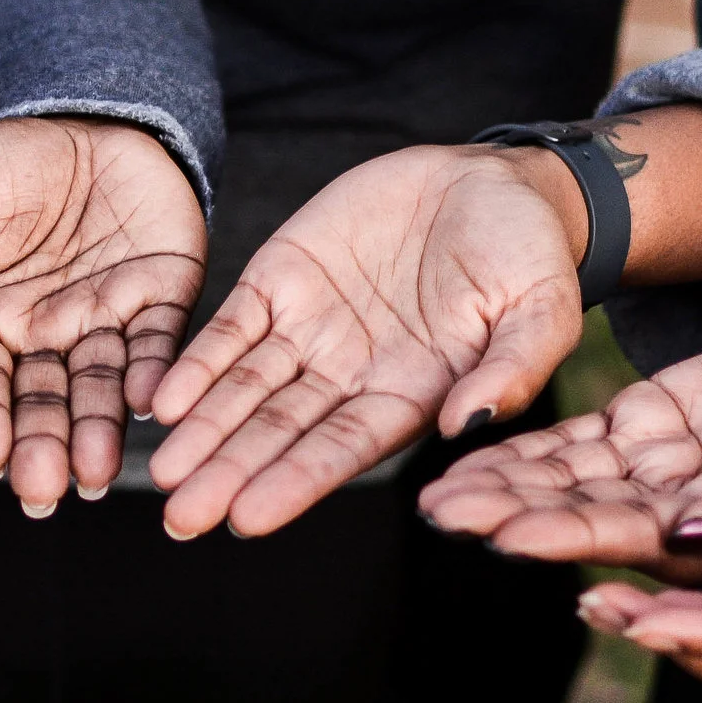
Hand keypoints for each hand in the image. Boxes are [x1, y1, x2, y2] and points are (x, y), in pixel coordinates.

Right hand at [0, 116, 205, 512]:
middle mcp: (46, 337)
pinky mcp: (162, 297)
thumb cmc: (1, 164)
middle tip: (43, 492)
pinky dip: (156, 373)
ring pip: (101, 387)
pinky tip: (151, 406)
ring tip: (95, 475)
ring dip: (99, 432)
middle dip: (42, 447)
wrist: (84, 118)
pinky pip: (158, 341)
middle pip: (42, 402)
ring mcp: (105, 321)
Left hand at [148, 145, 582, 538]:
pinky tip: (163, 398)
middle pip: (278, 433)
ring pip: (244, 389)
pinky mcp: (281, 278)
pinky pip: (231, 328)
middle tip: (180, 518)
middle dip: (229, 474)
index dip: (295, 482)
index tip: (247, 518)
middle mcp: (349, 375)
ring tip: (160, 471)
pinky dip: (197, 362)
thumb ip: (509, 370)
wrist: (495, 184)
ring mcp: (310, 329)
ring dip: (202, 429)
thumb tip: (466, 424)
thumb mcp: (540, 311)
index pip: (341, 450)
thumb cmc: (528, 257)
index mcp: (409, 396)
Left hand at [421, 313, 701, 583]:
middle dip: (513, 518)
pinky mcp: (651, 424)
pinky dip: (526, 450)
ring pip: (570, 484)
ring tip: (438, 496)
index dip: (573, 541)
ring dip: (505, 489)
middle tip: (446, 515)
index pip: (638, 548)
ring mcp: (662, 471)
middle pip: (586, 520)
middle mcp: (681, 521)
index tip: (510, 536)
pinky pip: (577, 442)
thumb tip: (695, 542)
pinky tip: (471, 459)